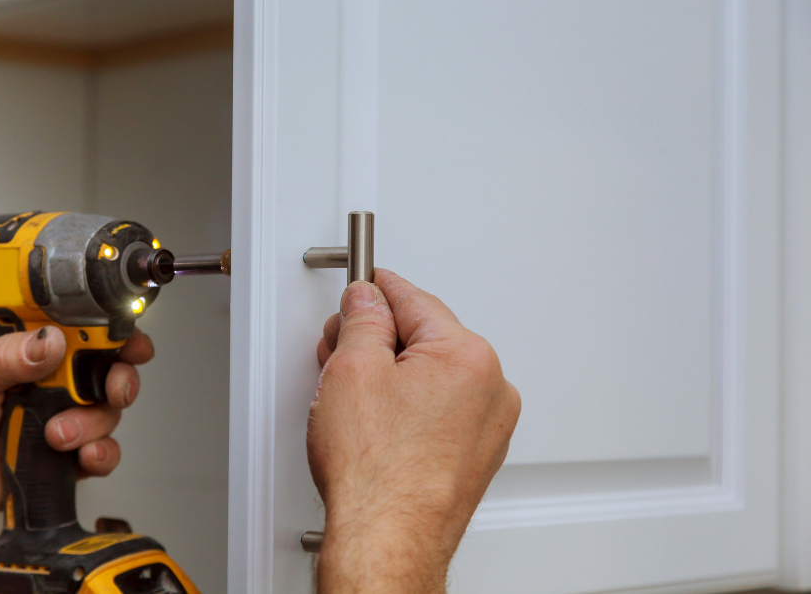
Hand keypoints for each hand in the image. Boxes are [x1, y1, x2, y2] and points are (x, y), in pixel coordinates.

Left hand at [0, 326, 150, 591]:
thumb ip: (8, 355)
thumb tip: (49, 341)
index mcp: (33, 350)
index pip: (87, 333)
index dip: (115, 334)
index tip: (127, 340)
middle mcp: (55, 381)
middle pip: (111, 372)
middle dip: (121, 378)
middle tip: (110, 386)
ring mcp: (62, 418)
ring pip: (108, 414)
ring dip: (93, 423)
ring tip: (57, 432)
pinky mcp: (64, 456)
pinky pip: (101, 455)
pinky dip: (101, 454)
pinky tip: (82, 452)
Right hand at [308, 269, 520, 593]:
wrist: (388, 541)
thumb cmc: (377, 474)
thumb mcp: (351, 369)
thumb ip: (362, 320)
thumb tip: (366, 300)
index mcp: (468, 356)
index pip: (414, 300)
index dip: (375, 291)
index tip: (361, 288)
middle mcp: (491, 388)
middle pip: (425, 337)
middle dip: (378, 339)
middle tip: (338, 350)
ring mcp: (488, 426)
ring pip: (432, 375)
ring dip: (392, 374)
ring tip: (350, 397)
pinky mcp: (475, 455)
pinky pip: (441, 410)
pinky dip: (409, 406)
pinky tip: (375, 424)